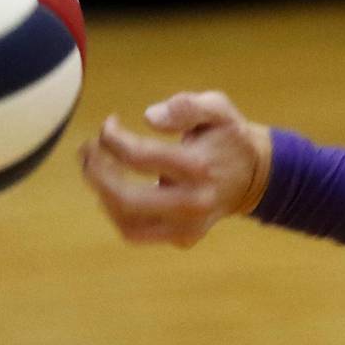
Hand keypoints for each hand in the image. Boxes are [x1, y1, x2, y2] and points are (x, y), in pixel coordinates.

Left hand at [79, 91, 271, 246]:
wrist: (256, 176)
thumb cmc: (228, 137)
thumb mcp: (218, 109)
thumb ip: (187, 106)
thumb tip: (150, 117)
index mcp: (200, 167)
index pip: (139, 157)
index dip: (111, 138)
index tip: (109, 123)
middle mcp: (194, 202)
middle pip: (126, 199)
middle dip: (96, 172)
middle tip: (89, 150)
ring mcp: (189, 226)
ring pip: (127, 222)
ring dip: (101, 195)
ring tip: (95, 169)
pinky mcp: (183, 237)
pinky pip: (137, 232)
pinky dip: (116, 213)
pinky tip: (115, 190)